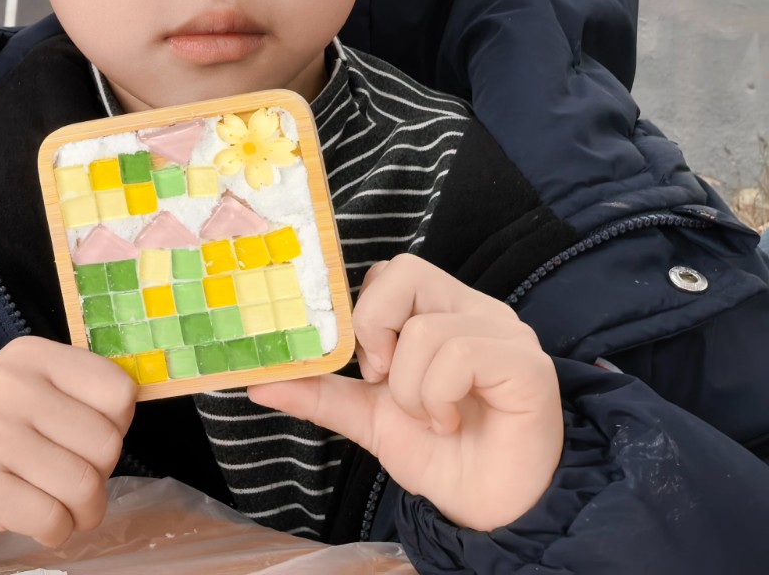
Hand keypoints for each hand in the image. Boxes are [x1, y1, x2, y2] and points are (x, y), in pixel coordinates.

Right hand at [0, 335, 135, 555]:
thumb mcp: (33, 393)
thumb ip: (83, 394)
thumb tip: (140, 399)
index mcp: (30, 356)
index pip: (118, 391)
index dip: (114, 426)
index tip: (81, 437)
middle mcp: (8, 386)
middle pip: (106, 444)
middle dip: (98, 475)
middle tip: (64, 478)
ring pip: (84, 487)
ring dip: (81, 511)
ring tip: (55, 504)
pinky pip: (53, 520)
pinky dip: (54, 531)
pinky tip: (32, 519)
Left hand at [249, 254, 561, 531]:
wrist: (489, 511)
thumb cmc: (441, 455)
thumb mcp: (368, 417)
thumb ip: (319, 392)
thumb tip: (256, 382)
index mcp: (440, 311)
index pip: (389, 271)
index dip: (362, 311)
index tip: (365, 366)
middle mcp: (473, 310)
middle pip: (404, 272)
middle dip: (375, 328)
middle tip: (382, 379)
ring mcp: (503, 333)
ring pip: (425, 327)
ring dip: (408, 386)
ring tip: (429, 416)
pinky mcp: (526, 363)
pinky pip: (459, 353)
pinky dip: (437, 396)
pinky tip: (450, 422)